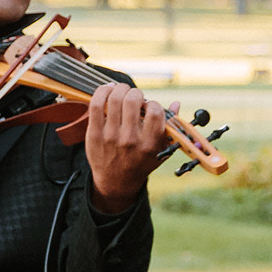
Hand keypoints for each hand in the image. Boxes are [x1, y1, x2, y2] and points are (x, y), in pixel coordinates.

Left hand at [84, 82, 175, 211]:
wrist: (116, 182)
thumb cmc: (141, 163)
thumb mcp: (160, 151)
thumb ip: (169, 128)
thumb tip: (176, 103)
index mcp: (149, 144)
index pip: (155, 112)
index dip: (153, 103)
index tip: (149, 107)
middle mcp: (130, 140)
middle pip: (132, 101)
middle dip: (135, 92)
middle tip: (134, 96)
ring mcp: (111, 137)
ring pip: (114, 99)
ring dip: (119, 89)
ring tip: (122, 91)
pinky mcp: (95, 134)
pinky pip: (96, 105)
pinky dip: (102, 92)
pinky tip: (107, 90)